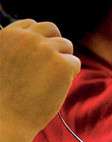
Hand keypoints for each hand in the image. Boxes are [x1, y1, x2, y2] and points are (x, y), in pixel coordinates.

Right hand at [0, 19, 80, 141]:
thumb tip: (39, 43)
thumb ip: (16, 47)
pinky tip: (56, 87)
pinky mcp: (62, 64)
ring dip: (63, 61)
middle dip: (55, 45)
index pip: (32, 24)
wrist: (7, 117)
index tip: (38, 55)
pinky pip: (75, 63)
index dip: (39, 40)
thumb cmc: (3, 94)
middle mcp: (27, 37)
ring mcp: (45, 49)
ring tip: (49, 80)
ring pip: (66, 46)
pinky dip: (70, 75)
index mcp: (8, 34)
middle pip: (52, 29)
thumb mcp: (2, 61)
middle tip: (51, 65)